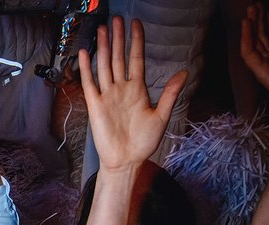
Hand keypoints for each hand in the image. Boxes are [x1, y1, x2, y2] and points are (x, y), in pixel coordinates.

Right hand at [78, 17, 184, 172]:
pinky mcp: (95, 106)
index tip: (135, 24)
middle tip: (116, 19)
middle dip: (118, 38)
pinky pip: (89, 83)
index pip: (136, 59)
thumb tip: (183, 72)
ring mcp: (107, 96)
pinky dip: (87, 68)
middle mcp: (121, 89)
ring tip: (102, 29)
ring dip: (103, 47)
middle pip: (118, 58)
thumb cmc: (143, 142)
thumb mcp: (161, 116)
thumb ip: (169, 93)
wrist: (126, 161)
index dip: (136, 41)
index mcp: (137, 89)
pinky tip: (85, 53)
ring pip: (104, 66)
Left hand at [240, 3, 268, 114]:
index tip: (246, 22)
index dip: (246, 37)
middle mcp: (265, 63)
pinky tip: (268, 15)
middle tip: (251, 6)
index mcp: (262, 72)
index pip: (249, 52)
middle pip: (255, 40)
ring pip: (264, 36)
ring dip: (260, 21)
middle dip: (253, 23)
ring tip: (257, 6)